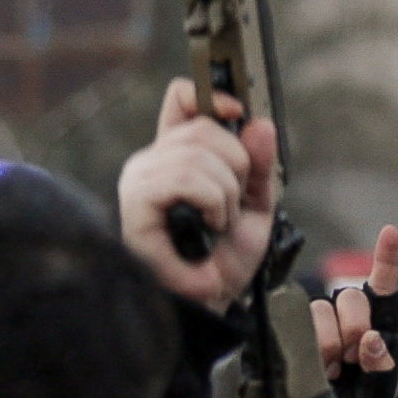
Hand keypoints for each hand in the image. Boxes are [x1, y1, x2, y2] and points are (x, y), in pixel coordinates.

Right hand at [113, 82, 277, 309]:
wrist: (211, 302)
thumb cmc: (223, 259)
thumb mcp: (255, 208)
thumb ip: (260, 166)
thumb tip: (260, 123)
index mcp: (179, 155)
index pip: (182, 100)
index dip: (210, 95)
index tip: (236, 111)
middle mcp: (154, 160)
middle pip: (203, 127)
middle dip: (237, 167)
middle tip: (232, 209)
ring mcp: (141, 178)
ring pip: (197, 153)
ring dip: (225, 193)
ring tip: (220, 223)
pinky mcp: (137, 201)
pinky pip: (185, 177)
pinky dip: (211, 201)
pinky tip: (209, 225)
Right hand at [309, 227, 397, 381]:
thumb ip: (379, 371)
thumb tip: (371, 338)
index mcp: (371, 333)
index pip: (382, 292)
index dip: (386, 261)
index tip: (390, 232)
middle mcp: (342, 323)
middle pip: (351, 297)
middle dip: (354, 328)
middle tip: (351, 364)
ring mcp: (313, 328)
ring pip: (320, 310)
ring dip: (327, 344)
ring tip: (328, 373)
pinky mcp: (286, 336)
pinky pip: (294, 322)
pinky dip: (307, 345)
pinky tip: (312, 368)